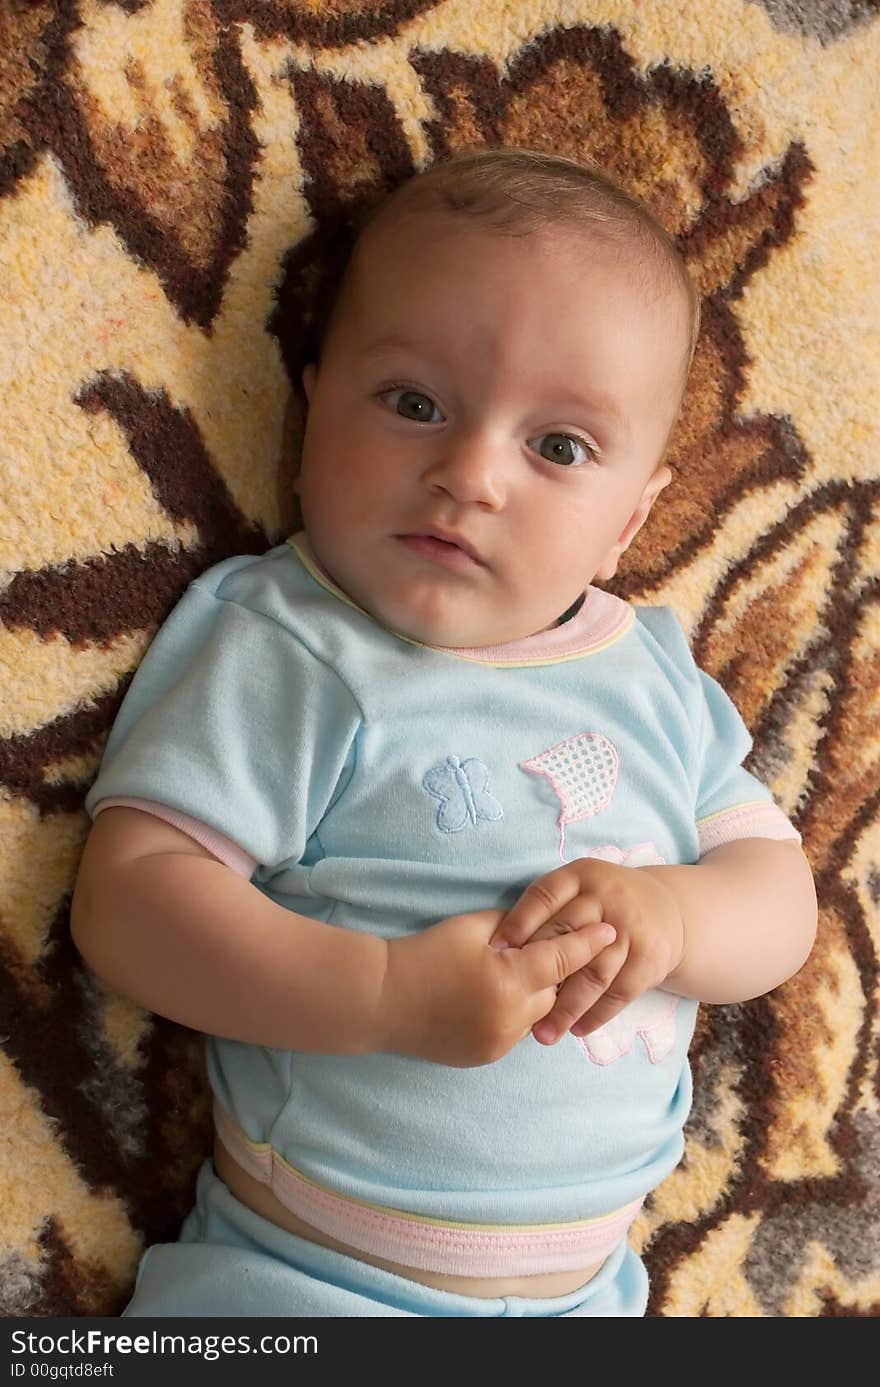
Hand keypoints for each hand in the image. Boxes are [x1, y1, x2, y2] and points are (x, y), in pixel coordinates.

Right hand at [381, 907, 616, 1067]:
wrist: (382, 999)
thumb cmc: (425, 953)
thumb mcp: (472, 927)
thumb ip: (516, 925)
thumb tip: (545, 925)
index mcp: (509, 980)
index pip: (563, 959)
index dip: (588, 943)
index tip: (609, 930)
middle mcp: (511, 1017)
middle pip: (557, 992)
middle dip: (559, 971)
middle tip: (560, 950)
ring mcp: (500, 1042)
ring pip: (539, 1016)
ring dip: (538, 995)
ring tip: (524, 975)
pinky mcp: (487, 1056)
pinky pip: (517, 1032)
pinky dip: (517, 1014)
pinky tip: (500, 998)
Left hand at [489, 860, 684, 1044]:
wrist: (665, 909)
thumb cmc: (602, 904)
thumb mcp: (578, 890)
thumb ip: (546, 911)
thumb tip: (501, 951)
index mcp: (581, 876)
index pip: (544, 896)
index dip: (519, 923)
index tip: (498, 954)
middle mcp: (607, 897)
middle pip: (567, 936)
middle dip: (539, 972)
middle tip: (511, 1002)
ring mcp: (631, 927)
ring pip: (593, 972)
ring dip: (567, 1008)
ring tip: (543, 1034)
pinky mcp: (651, 957)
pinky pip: (619, 993)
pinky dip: (596, 1015)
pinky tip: (576, 1030)